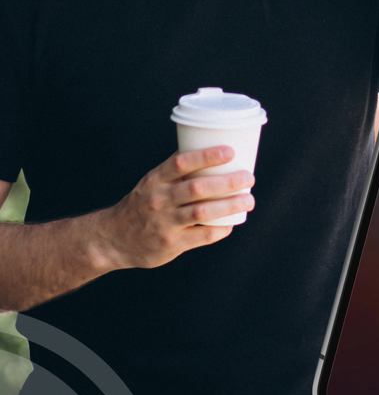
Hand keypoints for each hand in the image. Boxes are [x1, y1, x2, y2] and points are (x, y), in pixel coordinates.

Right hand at [93, 147, 253, 271]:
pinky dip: (218, 230)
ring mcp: (164, 223)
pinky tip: (231, 224)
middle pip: (197, 188)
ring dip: (229, 206)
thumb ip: (176, 170)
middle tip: (248, 178)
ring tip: (248, 200)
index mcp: (155, 179)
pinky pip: (200, 237)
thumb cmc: (142, 204)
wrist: (113, 238)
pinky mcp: (169, 244)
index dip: (207, 156)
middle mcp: (159, 199)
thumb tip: (209, 150)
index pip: (181, 162)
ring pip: (202, 213)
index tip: (230, 151)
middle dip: (227, 182)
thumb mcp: (152, 181)